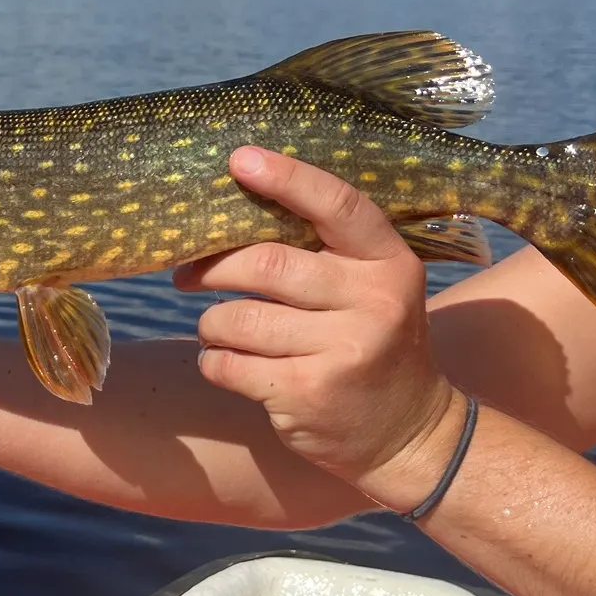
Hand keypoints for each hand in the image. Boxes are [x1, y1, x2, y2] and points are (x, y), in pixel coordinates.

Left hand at [175, 146, 468, 508]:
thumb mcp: (372, 290)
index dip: (286, 178)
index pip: (337, 205)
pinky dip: (214, 361)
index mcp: (389, 264)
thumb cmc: (372, 345)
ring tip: (218, 330)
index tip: (239, 160)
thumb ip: (325, 252)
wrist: (408, 435)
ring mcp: (342, 351)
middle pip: (266, 265)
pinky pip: (229, 364)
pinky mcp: (307, 394)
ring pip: (238, 319)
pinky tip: (227, 363)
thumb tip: (233, 212)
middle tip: (188, 274)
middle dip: (214, 268)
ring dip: (212, 323)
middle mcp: (372, 303)